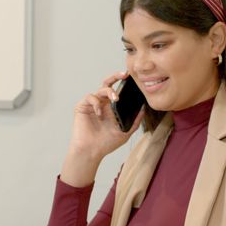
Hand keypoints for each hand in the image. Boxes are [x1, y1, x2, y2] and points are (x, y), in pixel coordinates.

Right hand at [60, 72, 144, 186]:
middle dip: (116, 76)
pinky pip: (90, 97)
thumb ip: (135, 121)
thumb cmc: (106, 143)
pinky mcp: (82, 107)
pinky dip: (96, 102)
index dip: (123, 84)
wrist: (91, 151)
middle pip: (108, 84)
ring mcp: (92, 105)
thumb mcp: (125, 132)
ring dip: (109, 91)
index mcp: (111, 108)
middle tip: (124, 74)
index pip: (117, 91)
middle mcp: (102, 104)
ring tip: (115, 98)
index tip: (132, 78)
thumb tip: (143, 109)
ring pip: (100, 89)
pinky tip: (99, 112)